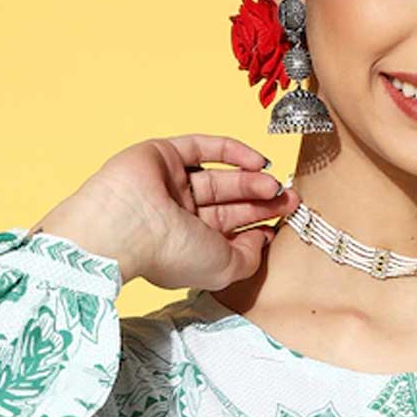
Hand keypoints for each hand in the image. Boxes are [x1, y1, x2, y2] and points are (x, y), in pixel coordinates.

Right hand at [31, 134, 300, 287]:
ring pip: (218, 179)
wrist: (126, 226)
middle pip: (229, 205)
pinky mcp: (163, 155)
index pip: (230, 232)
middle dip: (261, 201)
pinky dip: (232, 151)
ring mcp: (170, 185)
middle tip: (290, 199)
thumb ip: (250, 257)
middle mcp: (179, 217)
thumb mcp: (225, 268)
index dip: (259, 226)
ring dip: (250, 180)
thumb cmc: (171, 255)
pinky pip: (202, 148)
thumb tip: (263, 239)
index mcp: (189, 246)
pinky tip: (258, 162)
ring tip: (274, 186)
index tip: (285, 223)